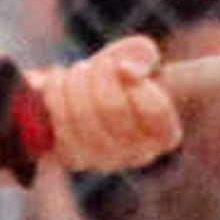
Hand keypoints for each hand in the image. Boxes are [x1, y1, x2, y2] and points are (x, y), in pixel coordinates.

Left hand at [29, 36, 179, 172]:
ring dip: (75, 83)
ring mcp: (105, 162)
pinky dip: (54, 96)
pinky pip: (60, 125)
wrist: (92, 97)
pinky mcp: (74, 159)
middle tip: (97, 64)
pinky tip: (57, 81)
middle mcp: (138, 155)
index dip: (136, 81)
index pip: (155, 109)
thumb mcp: (140, 57)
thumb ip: (141, 57)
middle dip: (99, 75)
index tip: (123, 66)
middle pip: (113, 108)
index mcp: (165, 134)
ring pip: (82, 116)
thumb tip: (126, 71)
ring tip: (78, 71)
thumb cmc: (123, 76)